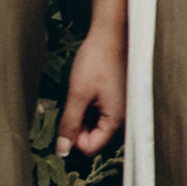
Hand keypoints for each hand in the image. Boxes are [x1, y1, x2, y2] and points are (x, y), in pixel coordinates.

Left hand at [57, 22, 127, 157]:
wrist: (112, 33)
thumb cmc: (96, 61)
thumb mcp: (78, 94)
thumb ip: (70, 124)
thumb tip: (62, 151)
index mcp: (116, 120)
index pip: (91, 147)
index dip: (73, 136)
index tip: (67, 115)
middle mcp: (123, 118)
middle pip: (93, 137)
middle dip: (79, 123)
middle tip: (74, 100)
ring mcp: (122, 108)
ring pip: (96, 124)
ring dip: (84, 113)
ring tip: (83, 91)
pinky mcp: (120, 99)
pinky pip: (102, 112)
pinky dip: (91, 104)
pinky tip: (90, 87)